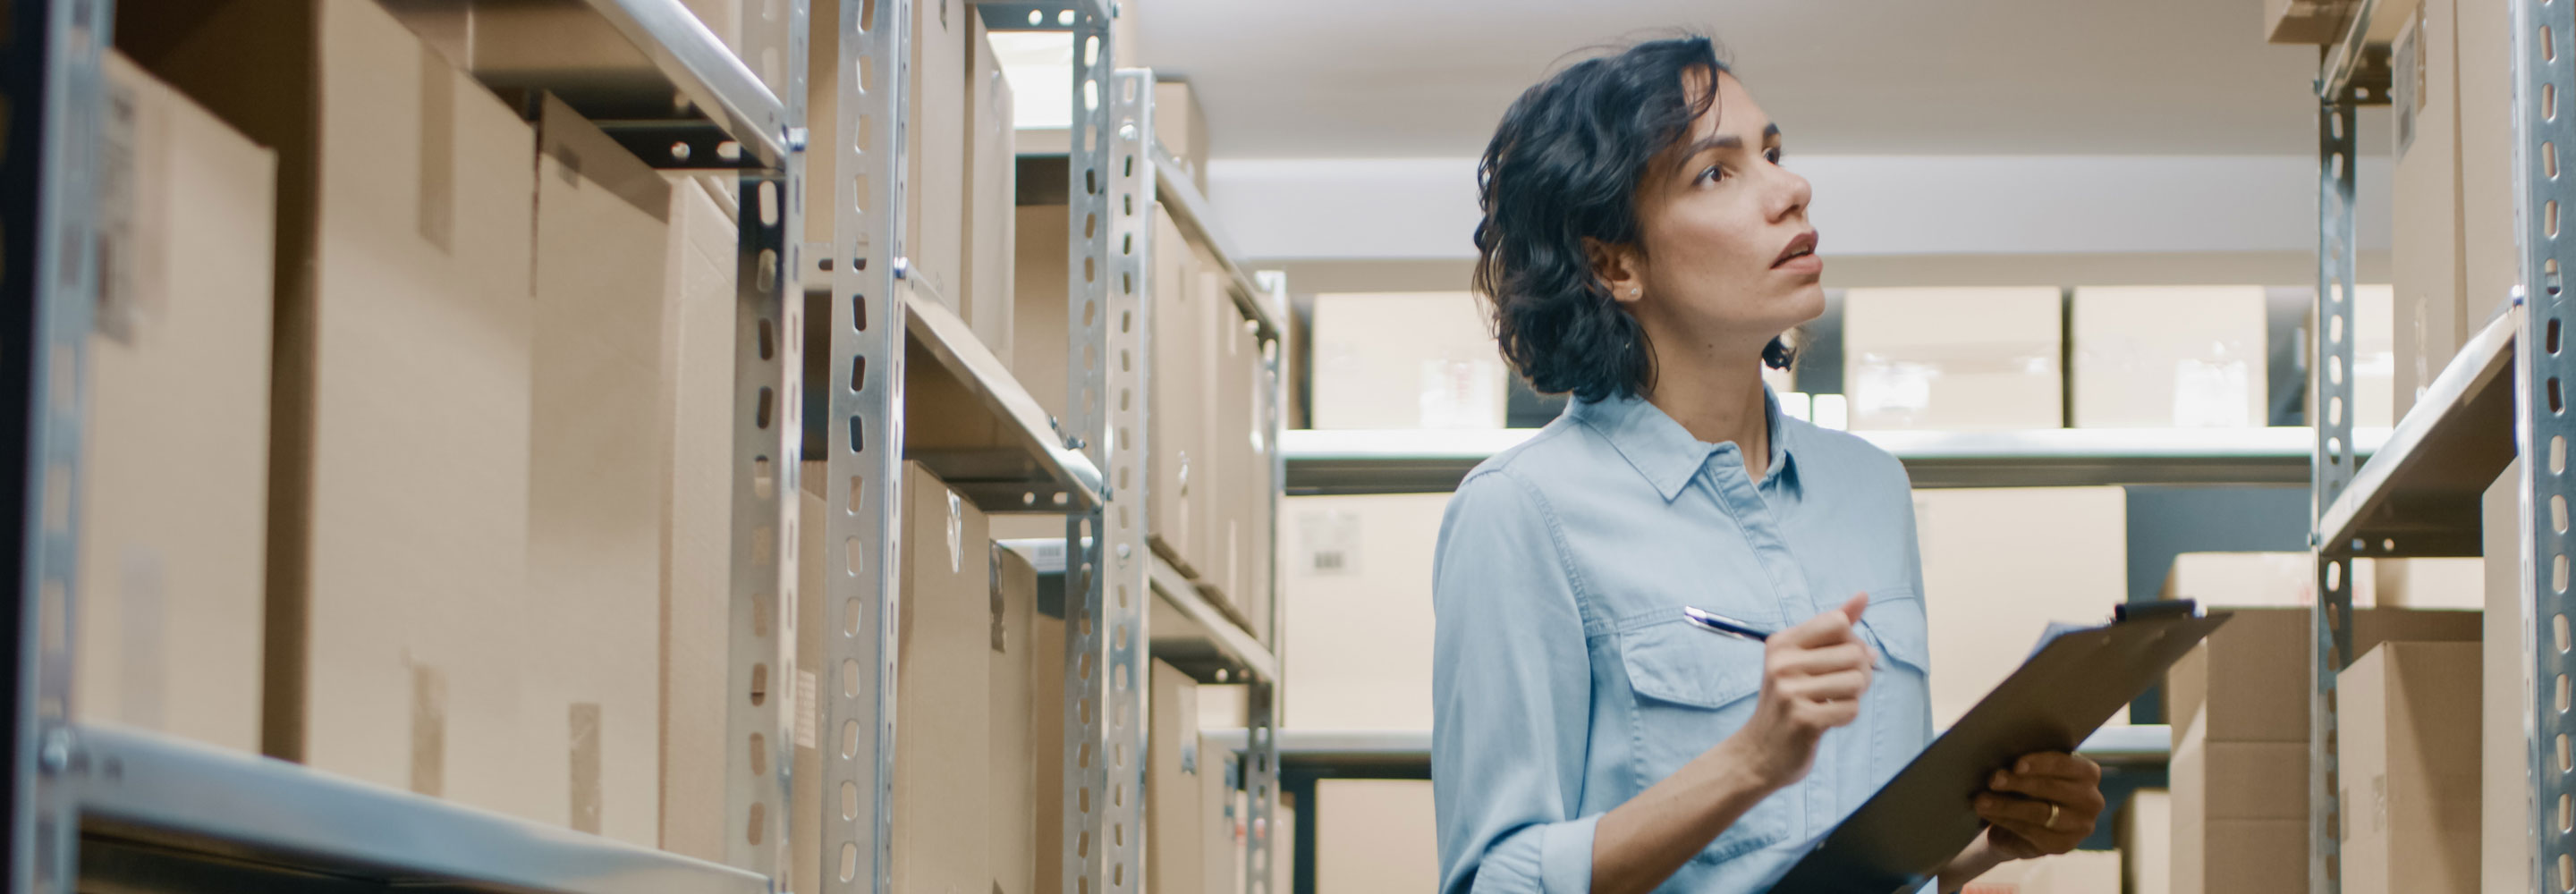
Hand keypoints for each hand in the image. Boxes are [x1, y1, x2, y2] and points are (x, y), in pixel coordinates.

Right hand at [1730, 593, 1874, 791]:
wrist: (1761, 752)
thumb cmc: (1789, 700)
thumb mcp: (1802, 658)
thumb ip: (1833, 628)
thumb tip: (1863, 596)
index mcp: (1782, 642)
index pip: (1839, 622)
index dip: (1851, 641)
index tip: (1839, 660)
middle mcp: (1781, 662)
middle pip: (1854, 652)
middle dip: (1860, 671)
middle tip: (1841, 687)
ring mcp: (1790, 691)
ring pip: (1856, 681)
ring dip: (1854, 696)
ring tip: (1834, 702)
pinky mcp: (1802, 719)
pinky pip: (1851, 709)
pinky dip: (1846, 715)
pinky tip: (1827, 719)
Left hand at [1973, 752, 2104, 859]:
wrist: (2023, 823)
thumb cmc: (2027, 787)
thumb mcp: (2031, 772)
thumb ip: (2026, 764)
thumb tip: (2000, 758)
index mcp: (2087, 773)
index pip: (2065, 764)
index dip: (2040, 763)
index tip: (2016, 765)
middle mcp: (2091, 800)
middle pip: (2052, 788)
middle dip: (2018, 783)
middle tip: (1992, 779)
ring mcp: (2080, 826)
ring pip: (2040, 813)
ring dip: (2007, 805)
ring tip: (1981, 800)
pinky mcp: (2063, 845)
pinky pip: (2031, 832)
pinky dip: (2006, 821)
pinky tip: (1989, 814)